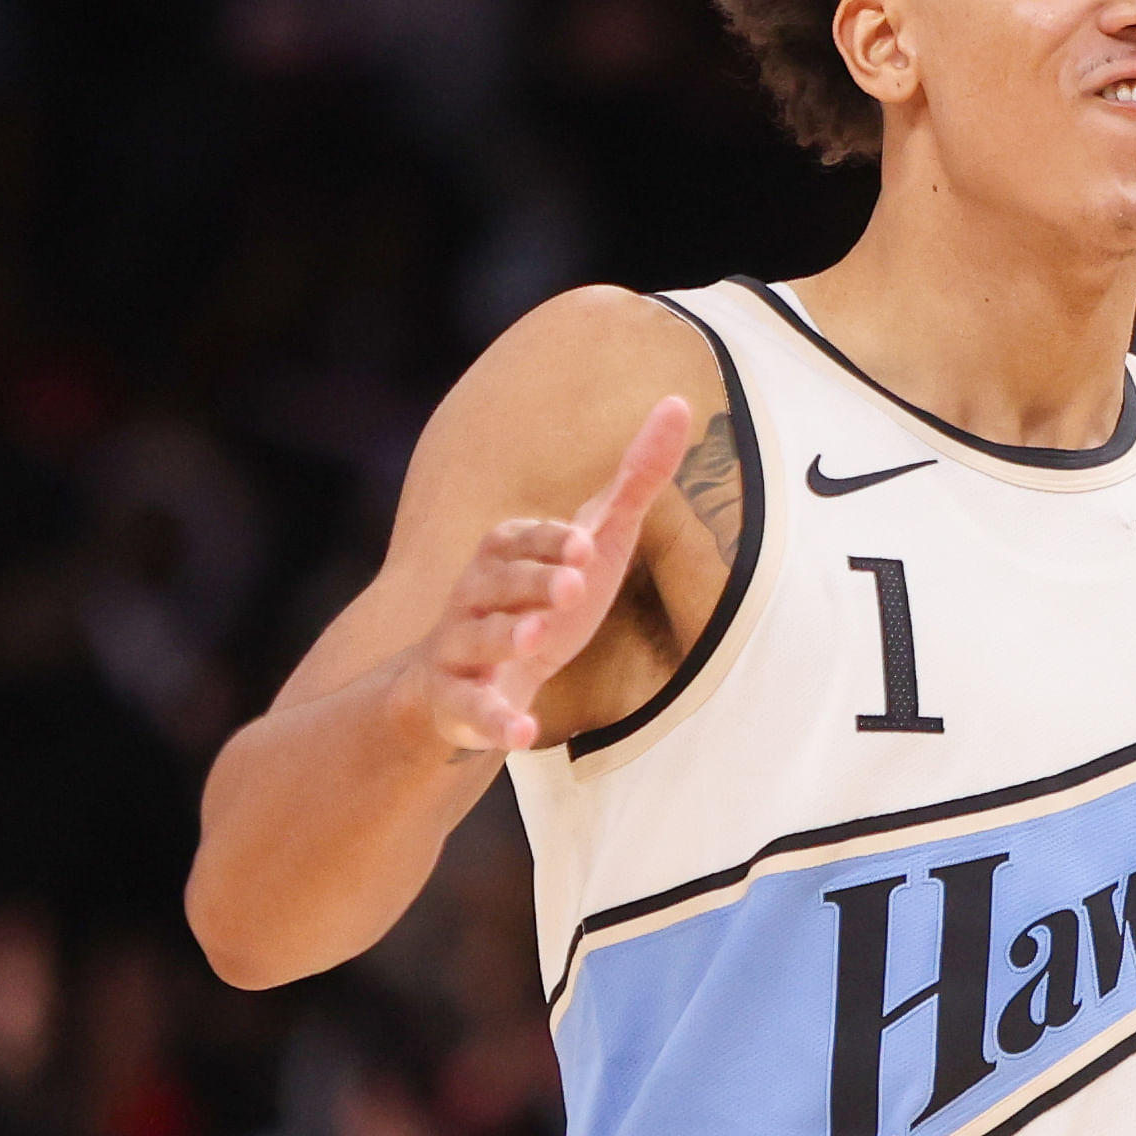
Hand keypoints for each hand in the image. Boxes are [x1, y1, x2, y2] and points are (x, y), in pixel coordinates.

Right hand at [401, 397, 692, 756]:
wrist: (474, 680)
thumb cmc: (544, 600)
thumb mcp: (596, 541)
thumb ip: (634, 479)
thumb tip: (679, 404)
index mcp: (504, 553)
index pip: (522, 539)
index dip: (552, 541)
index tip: (587, 542)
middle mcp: (474, 595)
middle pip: (497, 583)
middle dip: (532, 583)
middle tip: (572, 587)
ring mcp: (460, 649)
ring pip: (476, 639)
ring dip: (505, 637)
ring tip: (535, 638)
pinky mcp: (457, 703)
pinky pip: (471, 710)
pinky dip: (494, 720)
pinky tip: (524, 732)